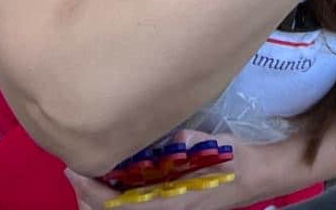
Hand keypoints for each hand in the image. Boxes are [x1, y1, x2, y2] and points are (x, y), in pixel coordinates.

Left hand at [66, 132, 262, 209]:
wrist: (260, 175)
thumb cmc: (237, 161)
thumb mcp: (210, 147)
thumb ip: (181, 143)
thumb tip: (159, 134)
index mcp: (167, 204)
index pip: (114, 206)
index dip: (90, 190)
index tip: (75, 168)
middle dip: (87, 196)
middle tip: (76, 170)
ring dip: (100, 199)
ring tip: (91, 174)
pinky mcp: (171, 208)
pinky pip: (133, 209)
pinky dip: (117, 198)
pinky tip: (117, 179)